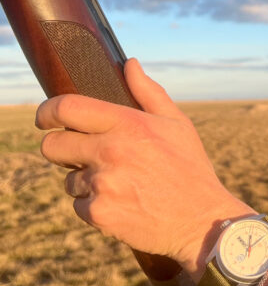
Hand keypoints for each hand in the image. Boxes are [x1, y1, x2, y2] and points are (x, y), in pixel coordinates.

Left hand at [35, 59, 254, 280]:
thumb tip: (129, 63)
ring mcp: (103, 183)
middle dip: (62, 150)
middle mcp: (111, 151)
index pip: (65, 108)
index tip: (47, 119)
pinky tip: (124, 205)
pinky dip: (96, 207)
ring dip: (87, 183)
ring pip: (69, 180)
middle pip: (52, 146)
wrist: (202, 222)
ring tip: (122, 186)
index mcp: (128, 124)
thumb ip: (149, 93)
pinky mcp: (100, 213)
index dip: (48, 112)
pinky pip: (80, 206)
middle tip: (83, 156)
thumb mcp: (178, 126)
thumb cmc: (192, 170)